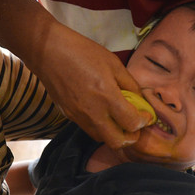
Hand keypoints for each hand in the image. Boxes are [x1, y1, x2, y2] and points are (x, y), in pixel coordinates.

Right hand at [32, 23, 152, 149]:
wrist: (48, 52)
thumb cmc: (82, 52)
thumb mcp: (113, 63)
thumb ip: (129, 84)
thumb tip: (140, 99)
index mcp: (107, 97)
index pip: (132, 123)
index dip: (144, 122)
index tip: (146, 115)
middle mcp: (93, 112)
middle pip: (117, 142)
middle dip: (130, 137)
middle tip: (134, 124)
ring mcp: (79, 116)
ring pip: (101, 138)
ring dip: (114, 134)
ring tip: (118, 119)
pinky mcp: (68, 116)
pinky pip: (88, 128)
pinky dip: (99, 127)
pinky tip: (101, 112)